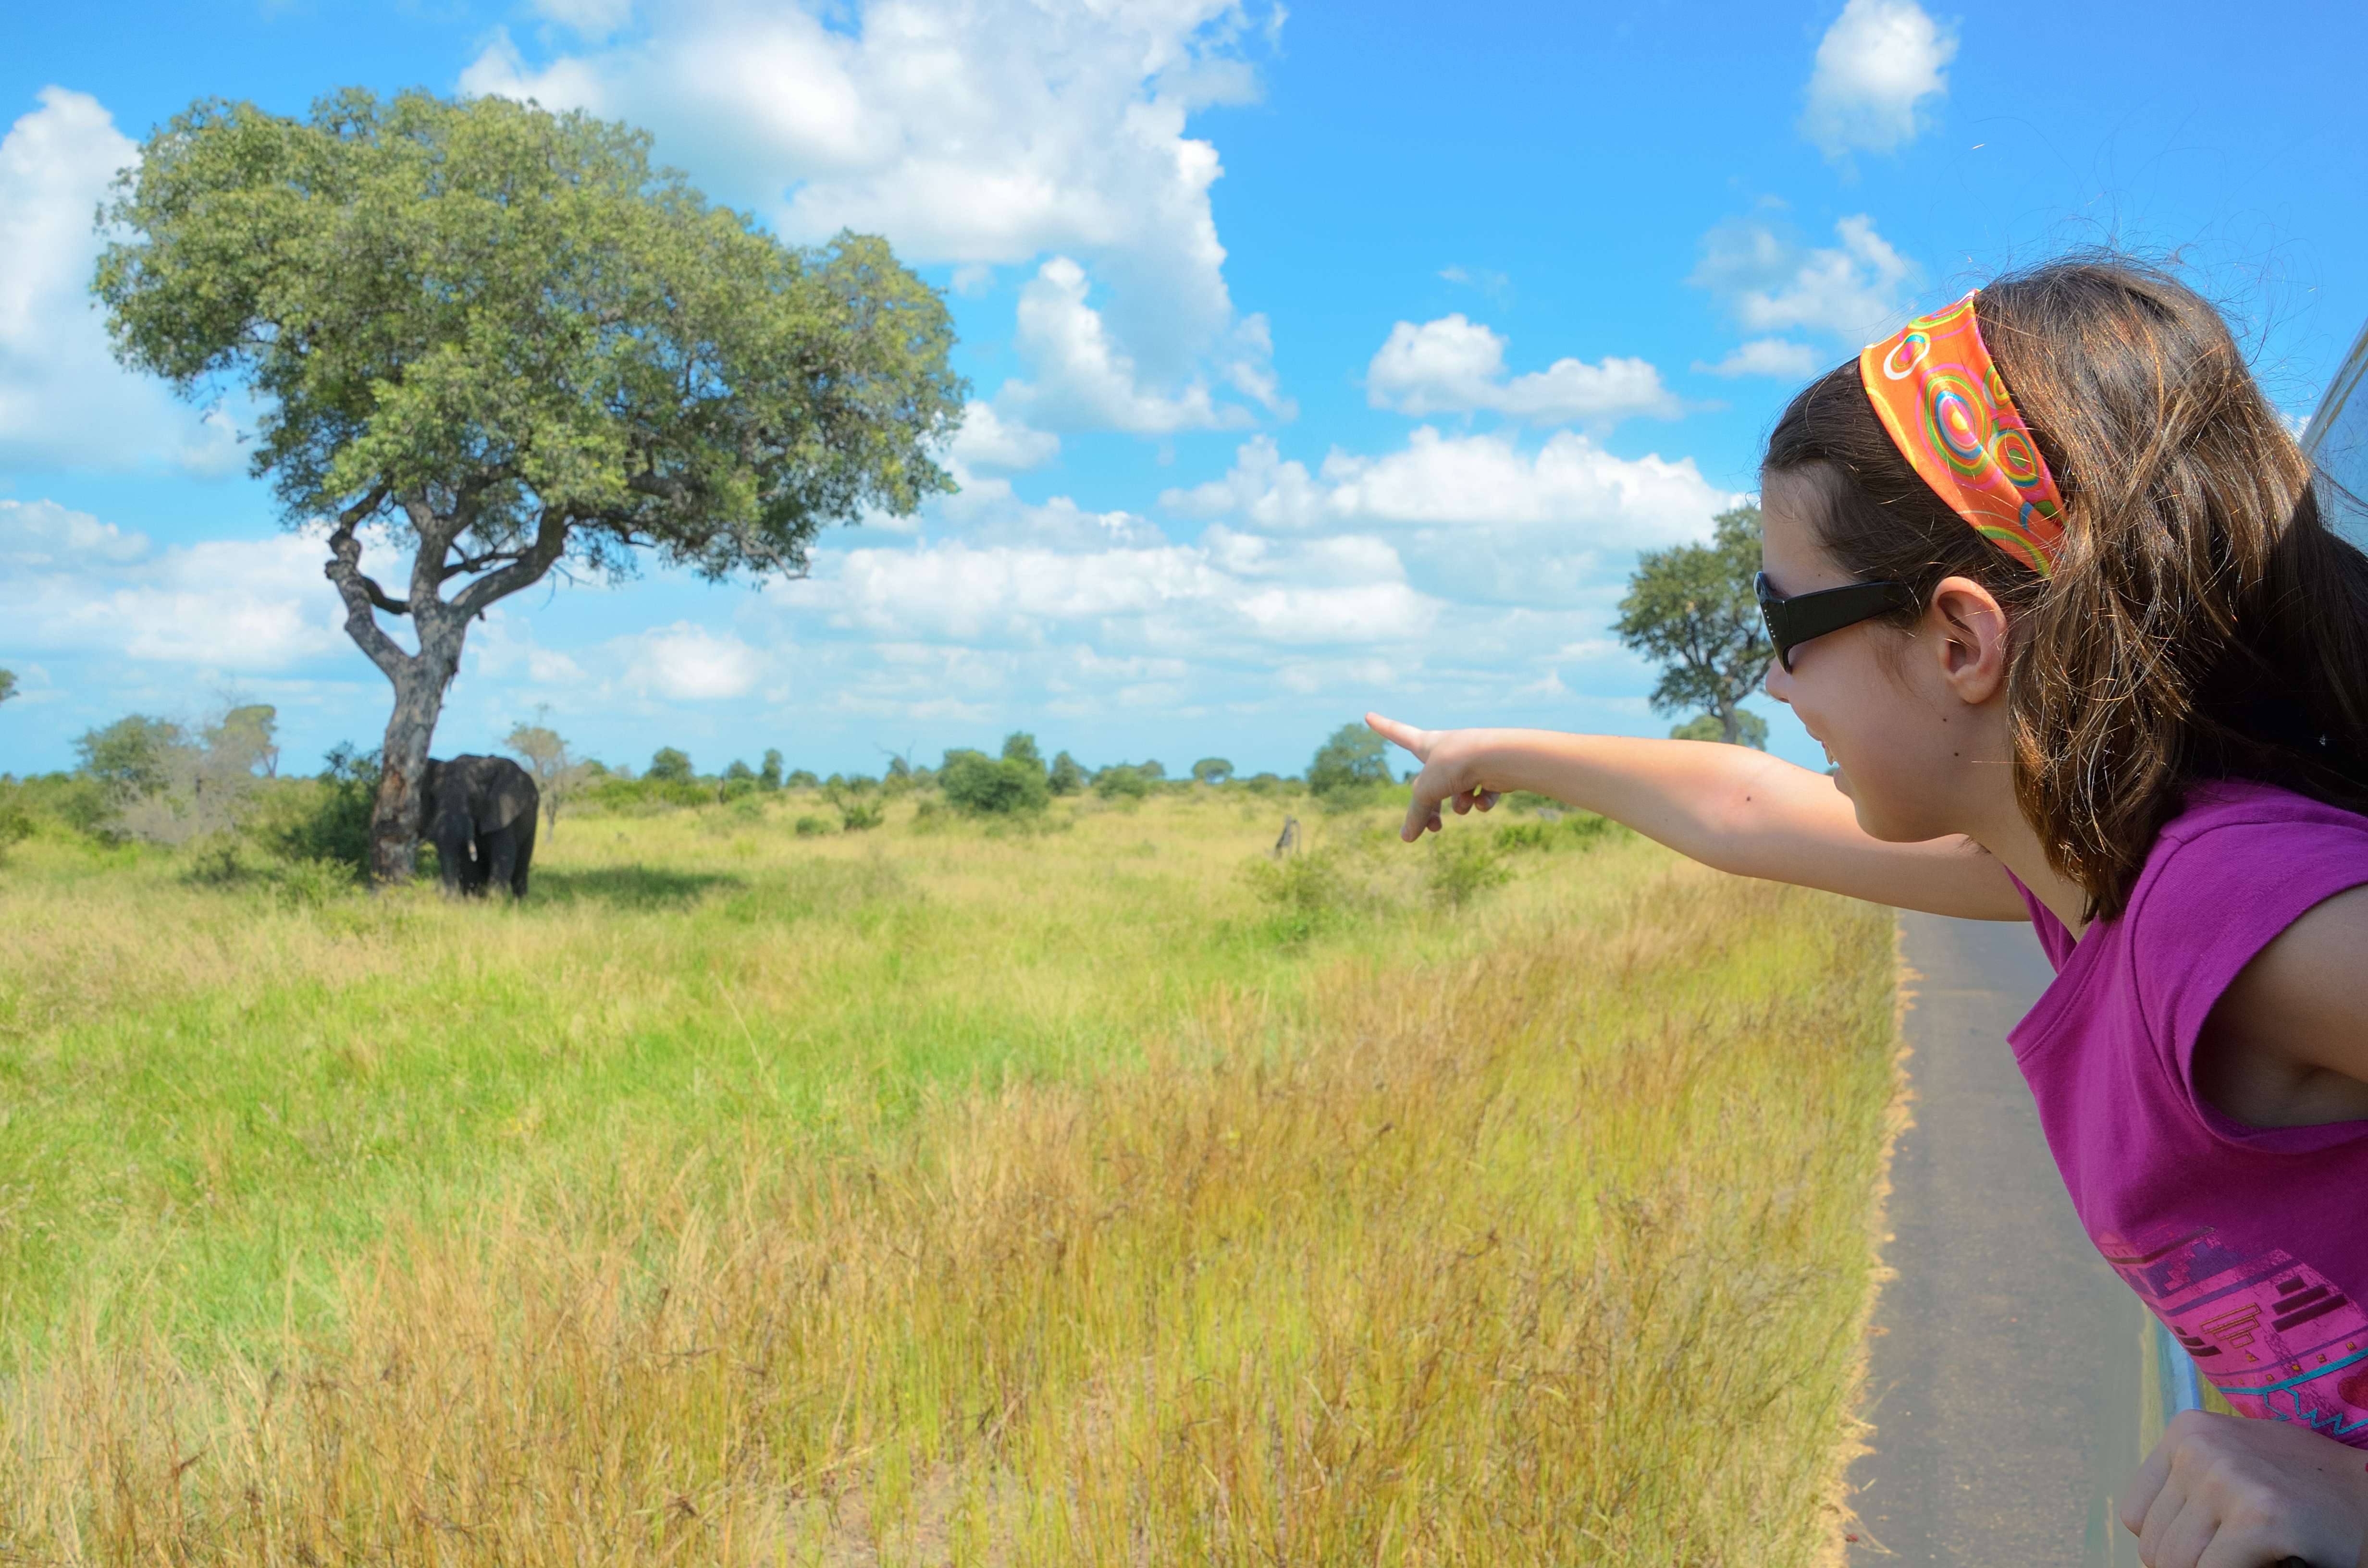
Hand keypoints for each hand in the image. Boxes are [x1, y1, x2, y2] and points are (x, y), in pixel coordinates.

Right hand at [1365, 713, 1503, 842]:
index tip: (1368, 715)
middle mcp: (1448, 751)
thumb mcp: (1426, 791)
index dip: (1382, 726)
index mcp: (1427, 744)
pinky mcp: (1493, 772)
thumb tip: (1407, 838)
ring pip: (1458, 793)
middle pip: (1432, 785)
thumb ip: (1415, 814)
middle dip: (1432, 809)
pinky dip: (1482, 802)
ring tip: (1464, 803)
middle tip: (1434, 828)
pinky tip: (1482, 802)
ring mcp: (1470, 761)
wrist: (1499, 758)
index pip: (1398, 733)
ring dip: (1459, 804)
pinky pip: (1482, 794)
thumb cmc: (1456, 764)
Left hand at [2120, 1410, 2367, 1567]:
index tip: (2205, 1550)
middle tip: (2234, 1557)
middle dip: (2193, 1566)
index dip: (2169, 1546)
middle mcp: (2199, 1446)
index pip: (2136, 1516)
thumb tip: (2147, 1545)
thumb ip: (2188, 1489)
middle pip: (2156, 1546)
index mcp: (2187, 1431)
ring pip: (2179, 1564)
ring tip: (2254, 1554)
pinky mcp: (2258, 1516)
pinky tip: (2272, 1561)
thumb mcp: (2235, 1465)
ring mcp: (2227, 1477)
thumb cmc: (2303, 1491)